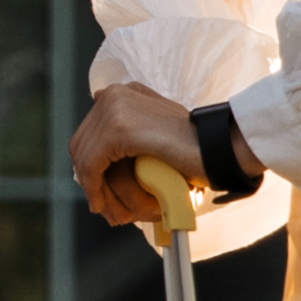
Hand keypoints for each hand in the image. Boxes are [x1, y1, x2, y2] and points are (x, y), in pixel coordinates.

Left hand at [69, 84, 204, 233]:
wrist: (217, 149)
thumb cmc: (193, 147)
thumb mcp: (155, 131)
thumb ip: (130, 131)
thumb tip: (99, 147)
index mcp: (123, 92)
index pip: (91, 130)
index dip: (89, 162)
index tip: (97, 187)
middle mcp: (115, 93)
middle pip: (82, 142)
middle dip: (87, 177)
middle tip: (99, 204)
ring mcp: (115, 107)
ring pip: (84, 155)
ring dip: (91, 187)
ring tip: (103, 208)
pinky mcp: (118, 127)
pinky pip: (92, 164)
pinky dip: (93, 187)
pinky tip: (100, 203)